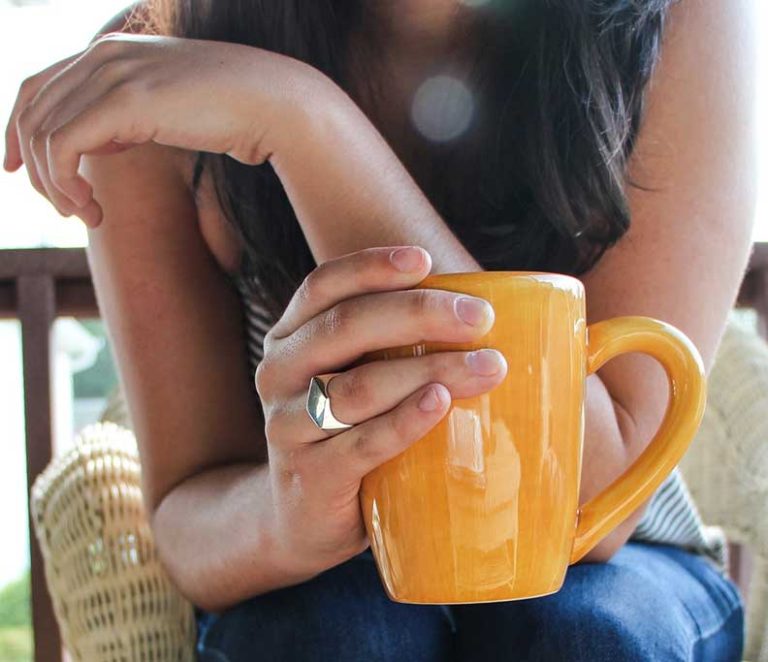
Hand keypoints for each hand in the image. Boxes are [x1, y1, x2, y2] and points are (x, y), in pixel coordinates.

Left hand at [3, 32, 326, 225]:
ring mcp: (111, 74)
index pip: (37, 87)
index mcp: (110, 52)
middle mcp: (102, 56)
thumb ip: (131, 116)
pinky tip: (93, 210)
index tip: (17, 169)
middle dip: (36, 171)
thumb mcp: (169, 109)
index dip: (17, 131)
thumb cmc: (233, 113)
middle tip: (69, 210)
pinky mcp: (123, 101)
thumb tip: (105, 142)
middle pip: (32, 113)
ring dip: (53, 186)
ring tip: (85, 216)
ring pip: (42, 134)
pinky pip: (62, 147)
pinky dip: (65, 184)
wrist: (274, 103)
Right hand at [257, 245, 507, 575]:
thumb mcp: (352, 378)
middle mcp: (280, 373)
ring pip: (358, 387)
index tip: (425, 261)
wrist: (301, 518)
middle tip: (480, 318)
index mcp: (290, 337)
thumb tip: (481, 315)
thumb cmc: (348, 432)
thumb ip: (391, 344)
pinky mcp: (311, 476)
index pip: (323, 287)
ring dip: (428, 370)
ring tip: (488, 367)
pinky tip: (440, 403)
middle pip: (344, 327)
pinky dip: (404, 421)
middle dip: (418, 314)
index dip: (371, 267)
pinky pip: (361, 443)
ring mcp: (288, 427)